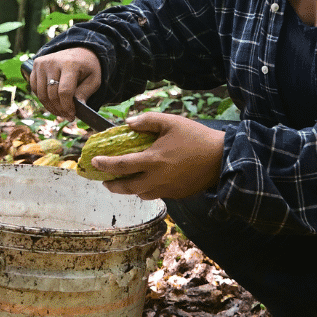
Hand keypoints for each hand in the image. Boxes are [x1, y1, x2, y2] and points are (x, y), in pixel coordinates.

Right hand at [29, 48, 101, 120]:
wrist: (79, 50)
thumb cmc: (87, 67)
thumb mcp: (94, 79)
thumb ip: (85, 93)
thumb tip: (77, 108)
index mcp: (70, 64)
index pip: (64, 91)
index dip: (67, 106)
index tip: (72, 115)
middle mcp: (53, 62)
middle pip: (52, 94)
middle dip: (59, 109)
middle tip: (67, 116)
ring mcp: (42, 63)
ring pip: (41, 94)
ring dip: (50, 107)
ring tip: (60, 112)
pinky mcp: (36, 64)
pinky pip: (35, 88)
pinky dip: (42, 98)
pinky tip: (52, 103)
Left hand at [94, 112, 225, 200]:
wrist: (222, 158)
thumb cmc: (196, 137)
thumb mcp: (171, 122)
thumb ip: (147, 121)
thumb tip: (128, 123)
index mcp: (153, 161)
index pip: (121, 165)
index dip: (104, 165)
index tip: (94, 162)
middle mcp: (156, 179)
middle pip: (127, 188)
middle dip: (112, 186)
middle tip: (105, 180)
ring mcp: (167, 189)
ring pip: (141, 194)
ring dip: (130, 189)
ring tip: (127, 180)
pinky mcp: (177, 195)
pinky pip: (156, 194)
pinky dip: (148, 189)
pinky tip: (149, 181)